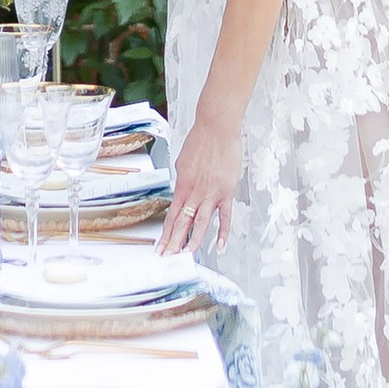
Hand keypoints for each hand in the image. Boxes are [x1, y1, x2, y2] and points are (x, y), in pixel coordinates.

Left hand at [160, 110, 242, 260]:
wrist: (216, 128)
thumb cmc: (200, 141)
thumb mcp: (183, 162)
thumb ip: (183, 180)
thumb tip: (182, 191)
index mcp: (182, 186)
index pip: (172, 216)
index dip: (166, 234)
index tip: (161, 248)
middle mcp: (195, 193)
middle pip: (182, 223)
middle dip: (174, 243)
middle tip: (168, 259)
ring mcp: (211, 194)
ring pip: (201, 223)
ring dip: (193, 241)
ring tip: (186, 256)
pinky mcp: (227, 192)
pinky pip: (225, 216)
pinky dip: (223, 232)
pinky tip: (220, 245)